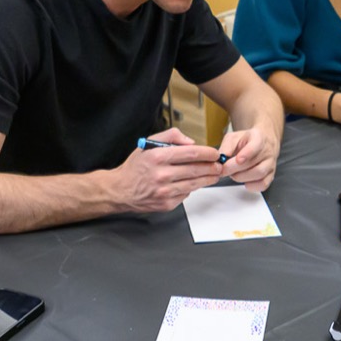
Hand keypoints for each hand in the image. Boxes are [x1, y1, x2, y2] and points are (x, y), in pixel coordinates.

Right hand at [111, 127, 225, 211]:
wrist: (121, 190)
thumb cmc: (136, 167)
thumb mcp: (148, 144)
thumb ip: (171, 136)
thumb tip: (191, 142)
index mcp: (158, 157)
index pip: (191, 153)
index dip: (207, 153)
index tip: (215, 153)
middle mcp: (161, 174)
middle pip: (196, 170)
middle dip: (212, 167)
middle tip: (219, 165)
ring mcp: (164, 191)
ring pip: (194, 184)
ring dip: (208, 179)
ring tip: (214, 174)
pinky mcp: (166, 203)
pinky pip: (185, 194)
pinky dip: (191, 188)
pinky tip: (194, 183)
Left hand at [217, 125, 278, 191]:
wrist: (263, 143)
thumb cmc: (246, 141)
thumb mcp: (234, 137)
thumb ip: (227, 146)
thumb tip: (221, 158)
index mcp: (258, 138)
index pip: (255, 146)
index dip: (247, 154)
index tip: (238, 160)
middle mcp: (267, 151)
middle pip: (254, 163)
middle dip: (235, 169)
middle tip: (224, 170)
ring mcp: (270, 164)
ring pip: (259, 174)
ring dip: (241, 177)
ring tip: (233, 174)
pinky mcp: (271, 175)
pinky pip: (263, 184)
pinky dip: (251, 185)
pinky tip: (244, 180)